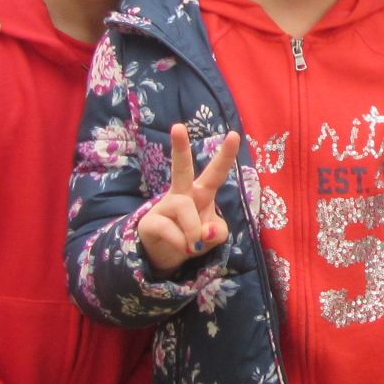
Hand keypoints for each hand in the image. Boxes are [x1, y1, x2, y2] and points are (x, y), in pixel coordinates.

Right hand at [139, 124, 241, 273]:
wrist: (165, 257)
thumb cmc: (193, 238)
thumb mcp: (213, 238)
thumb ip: (217, 233)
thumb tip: (205, 232)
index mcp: (202, 192)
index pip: (216, 172)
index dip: (226, 155)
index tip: (234, 134)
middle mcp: (183, 194)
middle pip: (181, 168)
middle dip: (180, 148)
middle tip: (177, 127)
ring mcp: (164, 206)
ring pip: (183, 206)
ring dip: (193, 230)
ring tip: (193, 245)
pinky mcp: (149, 222)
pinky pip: (169, 229)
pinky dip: (181, 243)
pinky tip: (182, 248)